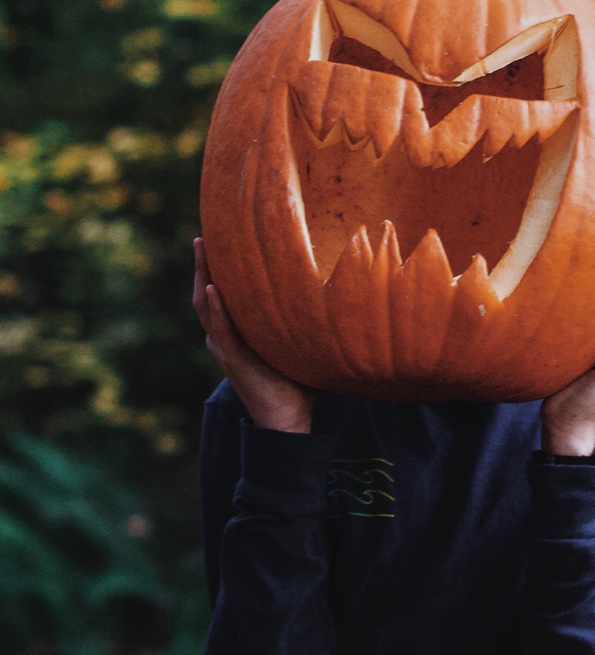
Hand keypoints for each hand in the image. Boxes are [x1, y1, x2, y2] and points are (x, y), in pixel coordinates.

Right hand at [193, 237, 312, 432]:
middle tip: (203, 235)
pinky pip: (222, 330)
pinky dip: (217, 309)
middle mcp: (224, 337)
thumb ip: (301, 321)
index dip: (215, 269)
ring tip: (203, 248)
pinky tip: (213, 288)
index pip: (220, 295)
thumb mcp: (294, 344)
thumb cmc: (295, 383)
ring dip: (203, 276)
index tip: (218, 241)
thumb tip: (332, 295)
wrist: (287, 418)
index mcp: (235, 333)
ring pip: (207, 306)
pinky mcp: (234, 359)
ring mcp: (225, 348)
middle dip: (203, 264)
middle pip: (206, 293)